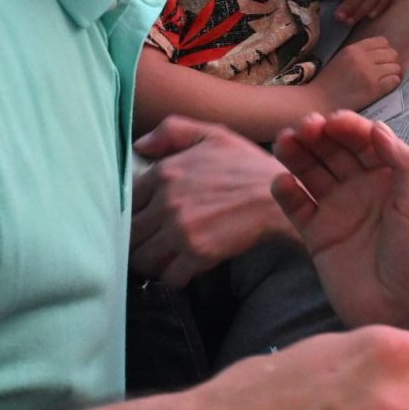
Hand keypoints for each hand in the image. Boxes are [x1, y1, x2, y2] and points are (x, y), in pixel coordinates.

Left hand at [130, 116, 297, 286]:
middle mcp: (167, 202)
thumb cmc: (248, 166)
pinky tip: (182, 270)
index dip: (133, 212)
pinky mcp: (198, 253)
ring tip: (162, 259)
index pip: (127, 201)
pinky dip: (173, 277)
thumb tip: (139, 146)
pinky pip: (170, 277)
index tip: (142, 219)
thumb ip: (171, 132)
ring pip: (143, 259)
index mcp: (165, 172)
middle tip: (149, 243)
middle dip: (137, 241)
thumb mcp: (212, 135)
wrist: (281, 196)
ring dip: (151, 262)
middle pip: (129, 233)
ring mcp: (181, 230)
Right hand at [272, 112, 408, 338]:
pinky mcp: (317, 236)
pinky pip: (296, 207)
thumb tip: (377, 128)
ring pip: (311, 173)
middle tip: (304, 129)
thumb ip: (403, 165)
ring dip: (297, 155)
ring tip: (284, 143)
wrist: (403, 314)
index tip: (333, 122)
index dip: (349, 127)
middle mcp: (362, 190)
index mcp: (391, 180)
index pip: (365, 142)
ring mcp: (338, 212)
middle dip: (318, 135)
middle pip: (333, 151)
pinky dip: (286, 192)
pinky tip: (282, 183)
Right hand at [314, 37, 404, 110]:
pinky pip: (394, 80)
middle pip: (392, 53)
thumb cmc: (329, 83)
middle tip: (384, 72)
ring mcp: (369, 73)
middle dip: (390, 62)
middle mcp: (363, 58)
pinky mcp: (374, 89)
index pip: (382, 41)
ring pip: (396, 67)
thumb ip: (359, 53)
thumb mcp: (341, 59)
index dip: (384, 51)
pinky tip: (384, 88)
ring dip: (393, 74)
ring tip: (384, 81)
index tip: (381, 60)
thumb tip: (380, 53)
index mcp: (354, 49)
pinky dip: (393, 84)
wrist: (318, 101)